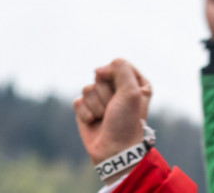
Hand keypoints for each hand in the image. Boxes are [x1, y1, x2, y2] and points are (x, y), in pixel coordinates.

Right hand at [73, 58, 151, 183]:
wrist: (114, 150)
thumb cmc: (127, 122)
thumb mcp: (132, 91)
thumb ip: (120, 69)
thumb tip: (97, 70)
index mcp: (135, 83)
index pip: (119, 64)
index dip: (115, 76)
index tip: (121, 91)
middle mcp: (118, 89)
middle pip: (100, 75)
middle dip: (105, 93)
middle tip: (114, 109)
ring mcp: (101, 99)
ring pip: (87, 88)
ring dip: (96, 105)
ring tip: (106, 117)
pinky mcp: (86, 109)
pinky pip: (78, 101)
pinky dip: (85, 113)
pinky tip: (94, 122)